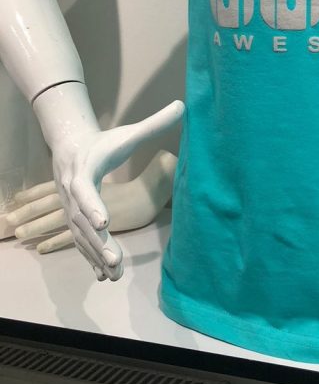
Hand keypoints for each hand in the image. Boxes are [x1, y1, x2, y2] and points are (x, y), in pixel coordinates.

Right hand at [43, 100, 183, 281]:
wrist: (71, 150)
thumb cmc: (103, 143)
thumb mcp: (127, 133)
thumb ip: (154, 123)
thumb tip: (183, 106)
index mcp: (84, 172)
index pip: (85, 191)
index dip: (93, 206)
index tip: (104, 221)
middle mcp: (73, 196)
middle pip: (82, 222)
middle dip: (99, 242)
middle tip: (116, 260)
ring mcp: (72, 211)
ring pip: (82, 238)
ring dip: (97, 256)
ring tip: (116, 273)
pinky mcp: (76, 222)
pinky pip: (82, 244)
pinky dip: (92, 260)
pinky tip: (106, 277)